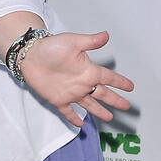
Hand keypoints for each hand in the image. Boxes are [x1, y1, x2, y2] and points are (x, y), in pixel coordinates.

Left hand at [18, 30, 133, 127]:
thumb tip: (106, 35)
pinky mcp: (58, 99)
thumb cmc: (51, 46)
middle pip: (102, 94)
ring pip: (89, 105)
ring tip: (110, 117)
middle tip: (126, 106)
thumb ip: (90, 41)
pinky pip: (68, 111)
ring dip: (99, 111)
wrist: (30, 55)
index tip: (131, 87)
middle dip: (115, 100)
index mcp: (88, 70)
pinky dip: (74, 118)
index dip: (120, 82)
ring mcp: (71, 92)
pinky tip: (80, 124)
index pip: (108, 78)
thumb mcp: (73, 42)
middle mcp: (82, 83)